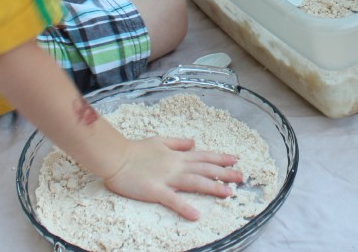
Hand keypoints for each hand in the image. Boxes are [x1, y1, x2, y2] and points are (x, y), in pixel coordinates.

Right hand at [103, 136, 243, 219]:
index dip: (220, 158)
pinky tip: (196, 214)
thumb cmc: (135, 150)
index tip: (236, 159)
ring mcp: (166, 178)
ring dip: (212, 187)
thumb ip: (178, 143)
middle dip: (224, 173)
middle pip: (204, 169)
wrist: (115, 157)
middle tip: (242, 177)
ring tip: (229, 193)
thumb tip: (193, 142)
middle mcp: (176, 166)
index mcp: (177, 156)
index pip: (203, 156)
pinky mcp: (155, 190)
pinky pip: (172, 199)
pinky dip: (184, 207)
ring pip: (194, 182)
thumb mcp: (159, 141)